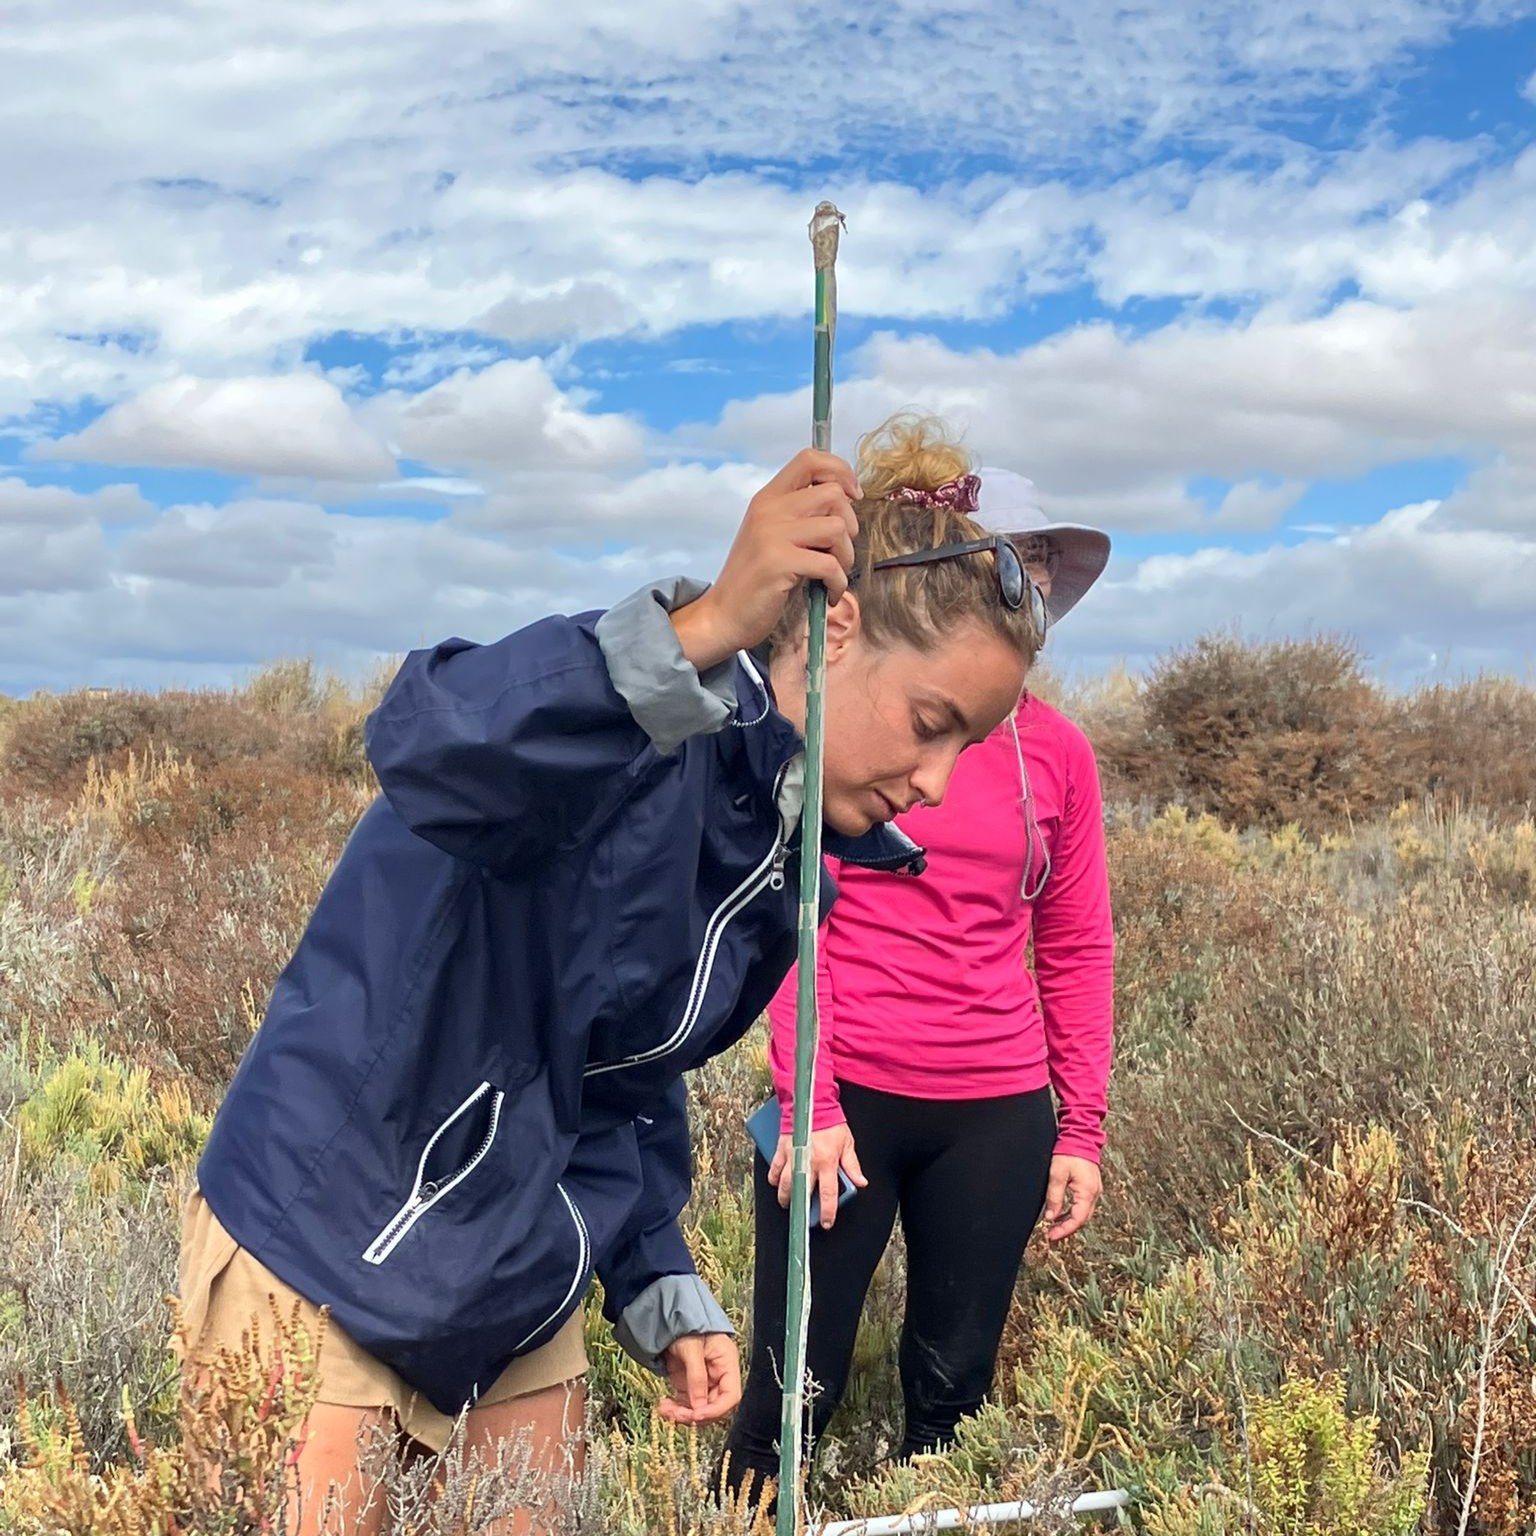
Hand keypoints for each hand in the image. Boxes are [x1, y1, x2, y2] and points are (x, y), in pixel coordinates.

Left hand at [658, 1332, 741, 1425]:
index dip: (716, 1410)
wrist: (668, 1317)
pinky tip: (664, 1406)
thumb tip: (699, 1408)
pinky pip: (687, 1405)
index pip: (731, 1395)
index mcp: (727, 1363)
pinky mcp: (690, 1386)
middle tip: (675, 1414)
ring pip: (700, 1409)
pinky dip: (676, 1409)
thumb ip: (696, 1376)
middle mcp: (718, 1376)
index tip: (697, 1415)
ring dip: (683, 1414)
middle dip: (695, 1414)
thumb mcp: (691, 1347)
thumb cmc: (685, 1325)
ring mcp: (704, 1382)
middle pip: (714, 1407)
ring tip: (665, 1409)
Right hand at [670, 450, 861, 669]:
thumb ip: (800, 515)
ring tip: (834, 575)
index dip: (841, 471)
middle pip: (833, 494)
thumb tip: (847, 503)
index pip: (810, 459)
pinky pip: (831, 564)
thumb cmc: (756, 580)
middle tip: (839, 551)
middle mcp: (769, 509)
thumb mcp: (772, 536)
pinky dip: (839, 584)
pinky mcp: (779, 563)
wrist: (723, 616)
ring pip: (837, 528)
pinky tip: (829, 594)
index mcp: (768, 498)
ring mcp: (772, 534)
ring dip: (846, 557)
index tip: (853, 495)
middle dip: (850, 525)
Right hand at [768, 1123, 867, 1229]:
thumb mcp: (847, 1144)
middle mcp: (809, 1162)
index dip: (827, 1211)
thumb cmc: (831, 1123)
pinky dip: (774, 1178)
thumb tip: (861, 1182)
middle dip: (801, 1208)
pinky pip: (774, 1169)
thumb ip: (852, 1165)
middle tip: (803, 1215)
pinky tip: (776, 1183)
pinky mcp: (782, 1149)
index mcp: (827, 1162)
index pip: (828, 1193)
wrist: (813, 1103)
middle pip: (802, 1193)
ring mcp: (793, 1156)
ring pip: (785, 1184)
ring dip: (785, 1197)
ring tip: (787, 1202)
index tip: (826, 1222)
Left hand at [1041, 1155, 1100, 1241]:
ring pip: (1083, 1213)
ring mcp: (1094, 1190)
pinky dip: (1072, 1212)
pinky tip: (1061, 1213)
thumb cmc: (1068, 1152)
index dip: (1064, 1231)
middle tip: (1051, 1235)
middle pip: (1082, 1219)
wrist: (1080, 1136)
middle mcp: (1094, 1193)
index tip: (1050, 1236)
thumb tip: (1050, 1217)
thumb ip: (1054, 1197)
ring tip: (1054, 1227)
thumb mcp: (1057, 1174)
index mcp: (1087, 1192)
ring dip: (1069, 1221)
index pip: (1077, 1220)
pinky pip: (1083, 1205)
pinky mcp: (1091, 1186)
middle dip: (1066, 1229)